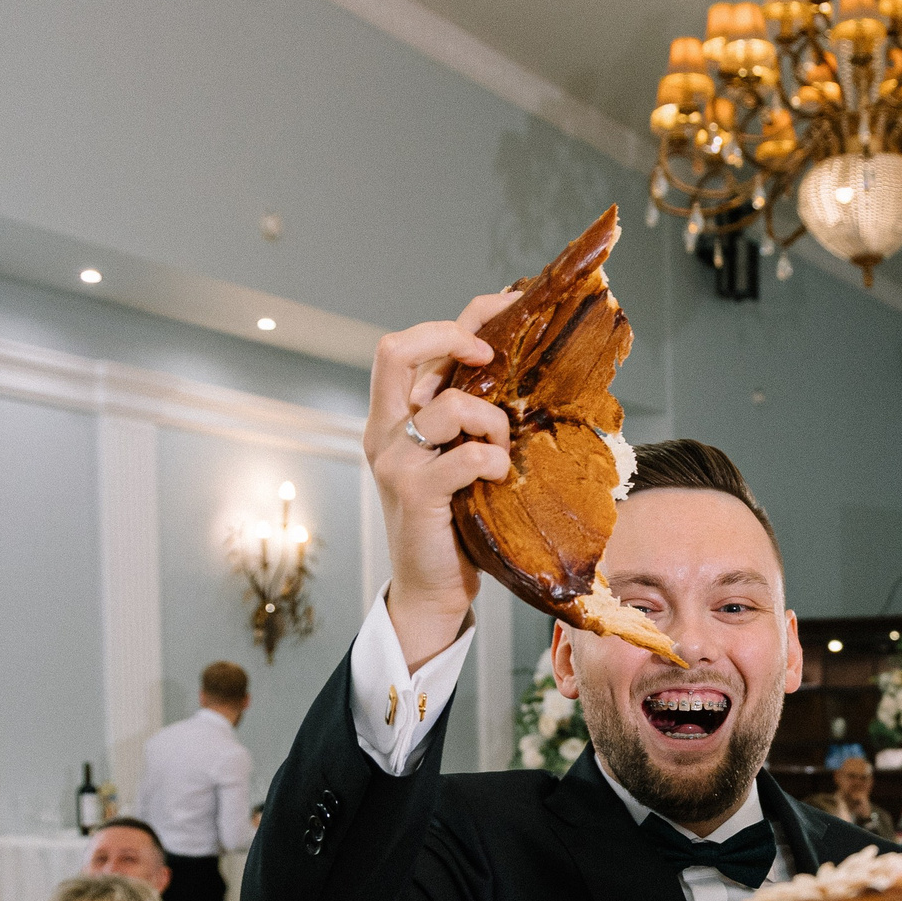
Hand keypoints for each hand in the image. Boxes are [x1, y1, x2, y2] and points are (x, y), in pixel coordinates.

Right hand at [363, 292, 521, 669]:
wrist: (432, 587)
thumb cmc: (454, 521)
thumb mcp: (456, 458)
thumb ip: (467, 421)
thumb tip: (517, 377)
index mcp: (393, 417)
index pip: (403, 347)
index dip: (452, 322)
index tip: (501, 313)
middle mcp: (384, 431)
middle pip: (397, 351)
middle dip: (452, 337)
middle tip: (492, 359)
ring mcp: (395, 460)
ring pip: (450, 405)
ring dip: (493, 422)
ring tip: (503, 451)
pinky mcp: (414, 491)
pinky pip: (468, 456)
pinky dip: (495, 461)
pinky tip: (499, 479)